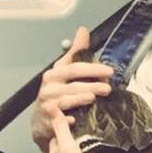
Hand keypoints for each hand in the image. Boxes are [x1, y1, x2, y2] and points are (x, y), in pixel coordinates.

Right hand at [31, 26, 112, 152]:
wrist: (42, 122)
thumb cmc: (56, 94)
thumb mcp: (64, 71)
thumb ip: (75, 53)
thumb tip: (82, 30)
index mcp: (55, 73)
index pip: (75, 68)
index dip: (92, 69)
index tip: (109, 71)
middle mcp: (49, 87)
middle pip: (72, 84)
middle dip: (91, 85)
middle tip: (108, 88)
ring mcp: (48, 104)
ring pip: (66, 100)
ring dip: (79, 99)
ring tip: (93, 98)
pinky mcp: (49, 121)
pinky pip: (59, 119)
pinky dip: (66, 120)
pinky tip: (74, 120)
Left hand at [47, 108, 97, 152]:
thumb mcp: (68, 148)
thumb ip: (61, 130)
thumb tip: (54, 109)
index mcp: (54, 152)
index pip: (57, 133)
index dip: (65, 124)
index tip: (76, 118)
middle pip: (60, 146)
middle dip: (68, 138)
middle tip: (82, 132)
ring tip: (85, 148)